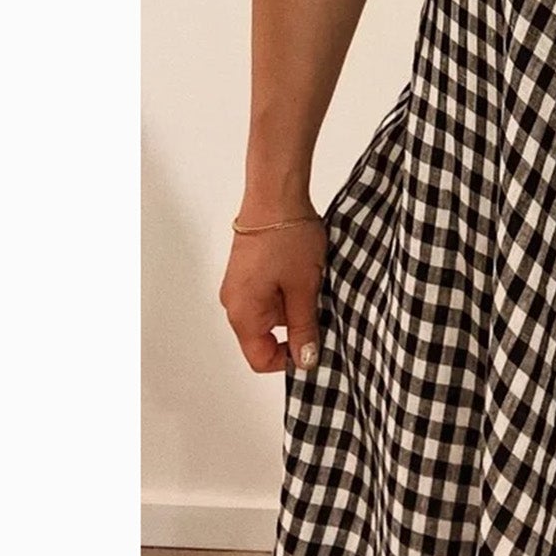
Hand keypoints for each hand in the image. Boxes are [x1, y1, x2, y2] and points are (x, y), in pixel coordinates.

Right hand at [219, 214, 325, 374]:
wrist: (276, 193)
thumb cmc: (287, 238)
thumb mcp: (304, 288)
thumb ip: (304, 328)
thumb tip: (305, 361)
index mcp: (242, 314)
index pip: (260, 359)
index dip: (290, 359)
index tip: (316, 343)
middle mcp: (234, 303)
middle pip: (265, 337)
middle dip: (296, 329)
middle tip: (321, 308)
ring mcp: (240, 286)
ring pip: (270, 315)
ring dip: (294, 307)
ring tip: (314, 284)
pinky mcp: (248, 271)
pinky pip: (268, 295)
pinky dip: (288, 291)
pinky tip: (306, 273)